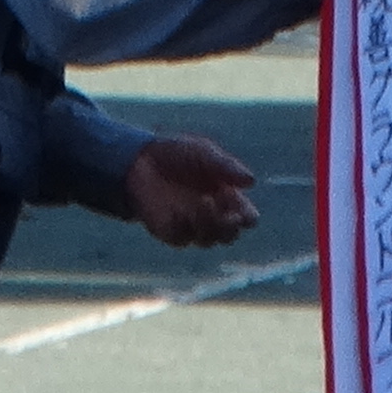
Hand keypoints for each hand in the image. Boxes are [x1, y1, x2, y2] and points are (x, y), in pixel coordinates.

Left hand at [123, 134, 261, 248]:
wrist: (139, 159)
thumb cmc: (176, 153)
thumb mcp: (203, 152)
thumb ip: (226, 166)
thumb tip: (252, 181)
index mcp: (227, 198)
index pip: (246, 218)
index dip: (247, 216)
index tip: (237, 202)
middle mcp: (212, 216)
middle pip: (231, 235)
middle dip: (230, 226)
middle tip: (226, 212)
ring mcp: (190, 226)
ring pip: (209, 240)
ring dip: (209, 224)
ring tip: (203, 202)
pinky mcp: (169, 231)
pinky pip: (182, 239)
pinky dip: (184, 228)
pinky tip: (180, 212)